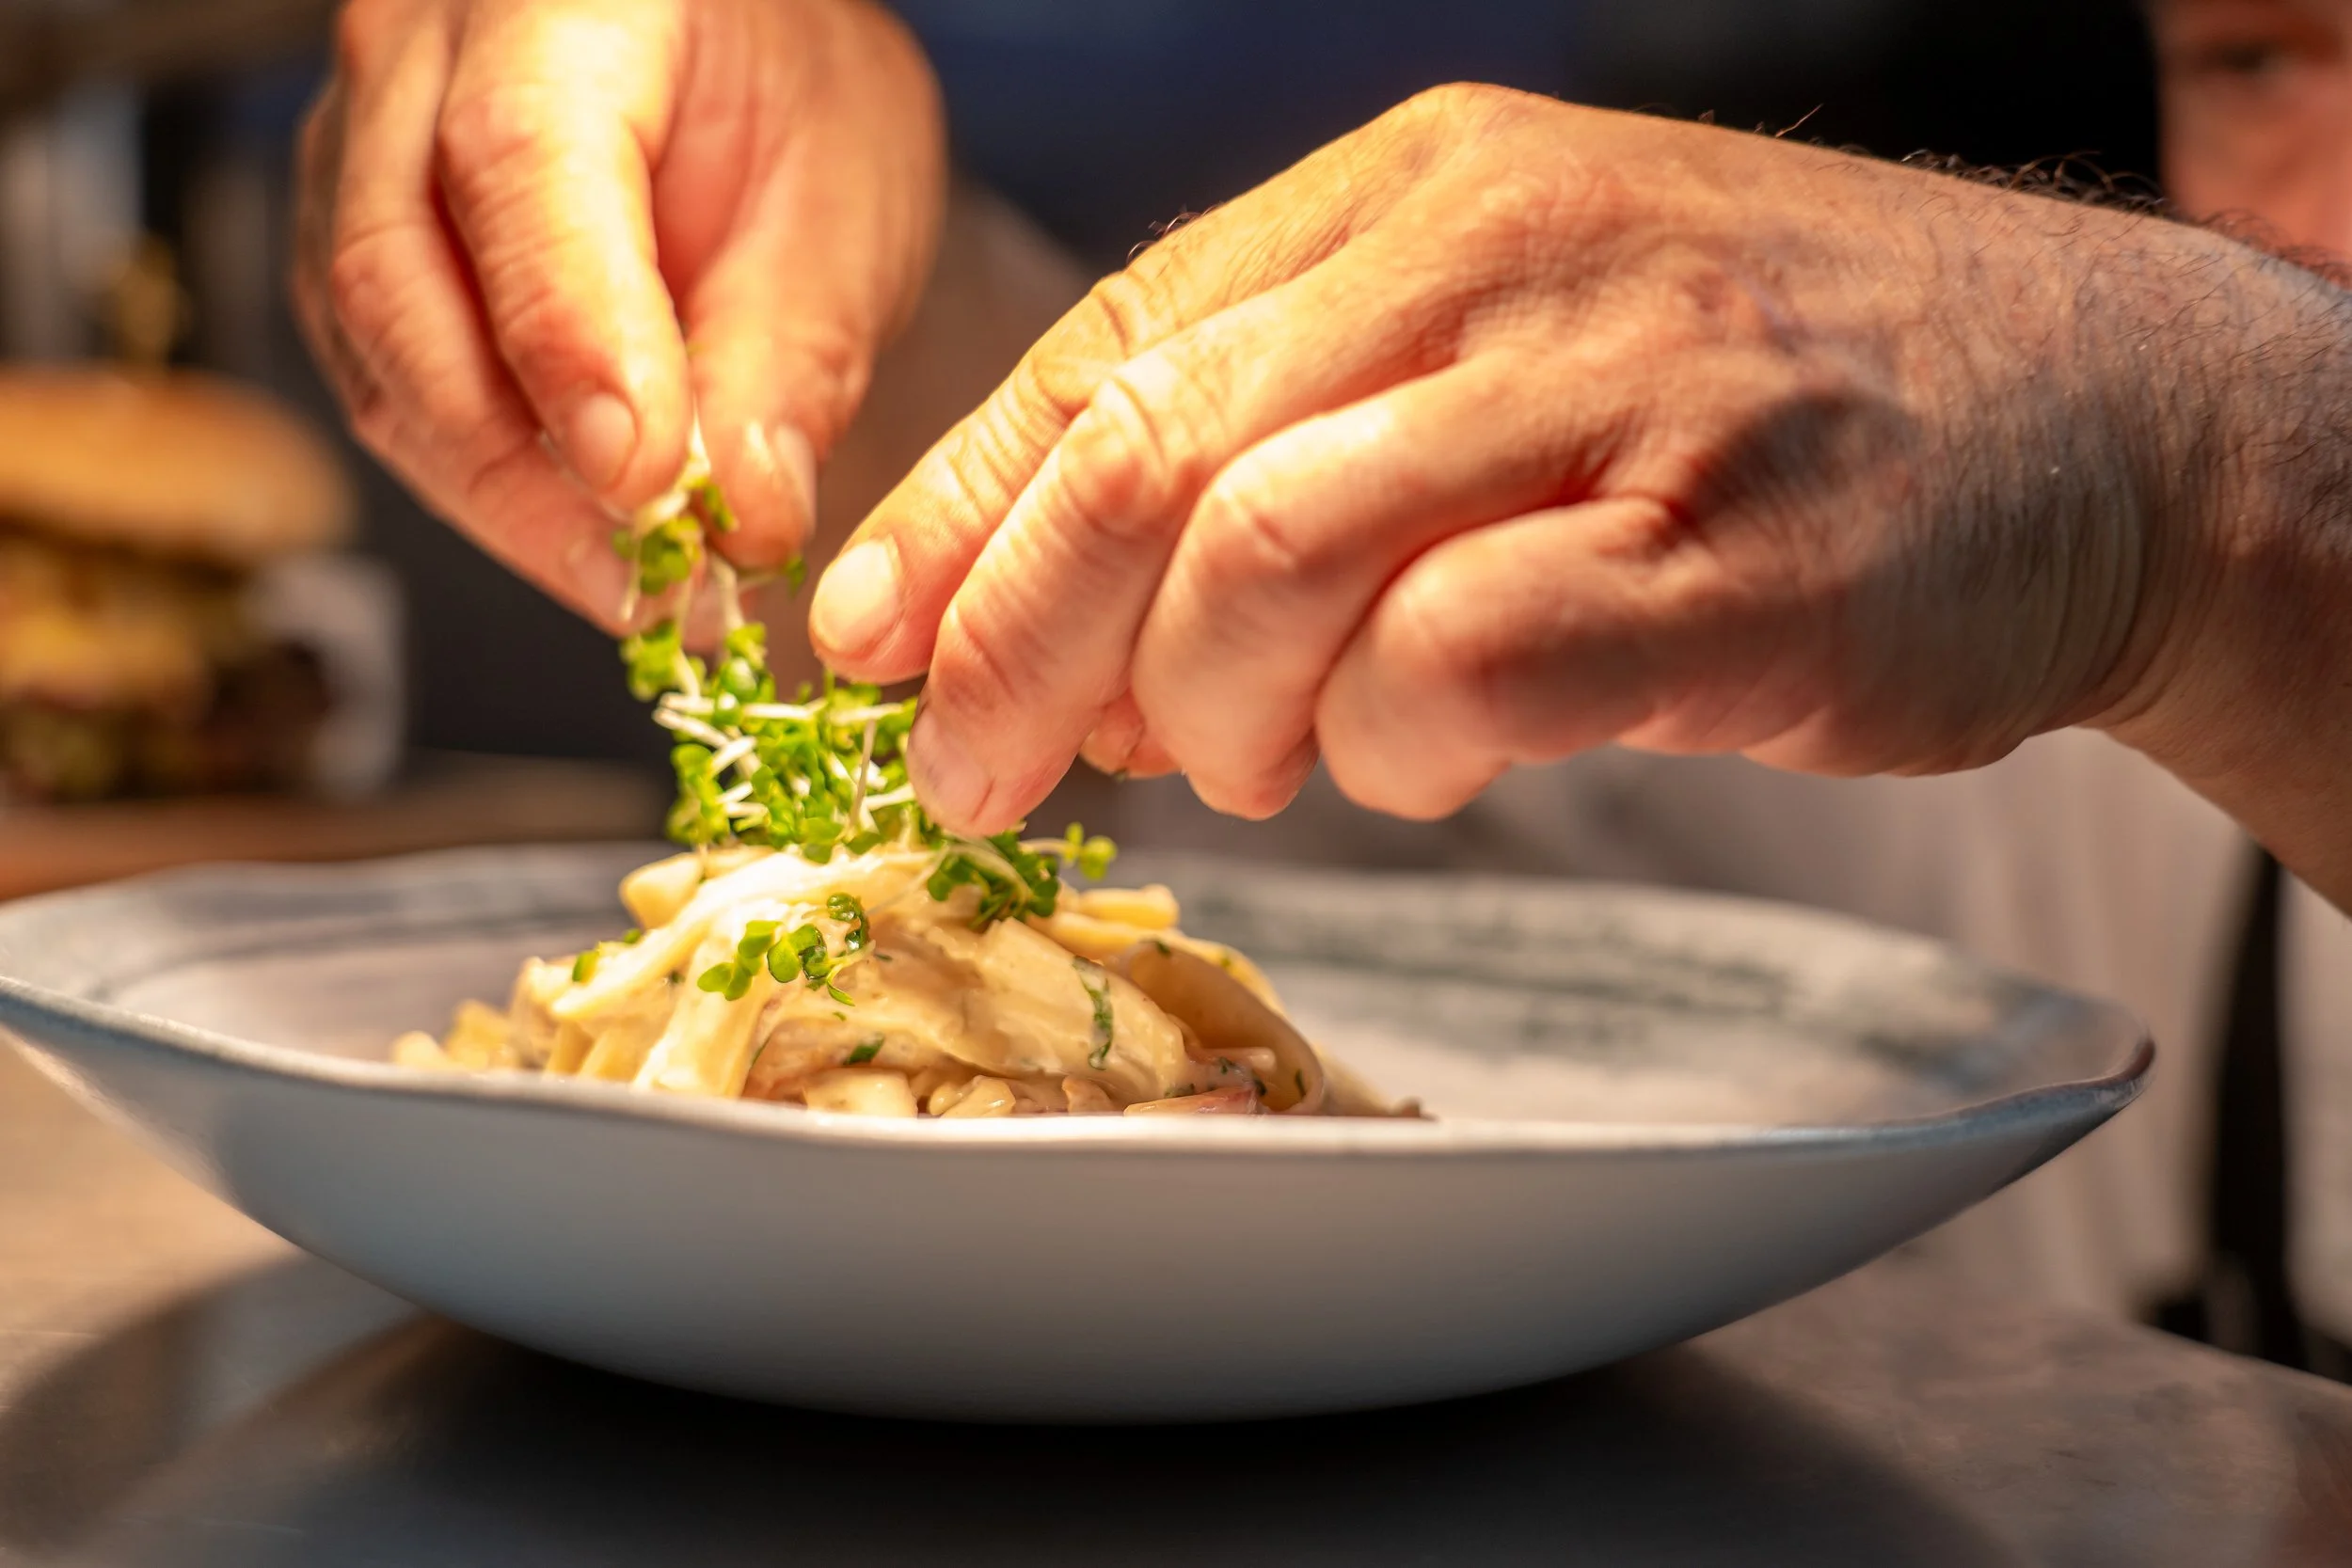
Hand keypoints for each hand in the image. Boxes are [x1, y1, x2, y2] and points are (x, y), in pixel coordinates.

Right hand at [294, 0, 943, 625]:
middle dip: (526, 470)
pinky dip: (483, 482)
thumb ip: (793, 355)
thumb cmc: (794, 101)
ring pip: (378, 354)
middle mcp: (418, 51)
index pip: (519, 166)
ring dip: (503, 498)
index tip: (643, 488)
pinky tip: (582, 536)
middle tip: (651, 587)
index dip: (571, 344)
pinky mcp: (349, 242)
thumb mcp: (847, 203)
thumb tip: (741, 517)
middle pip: (399, 278)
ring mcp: (358, 145)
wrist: (740, 67)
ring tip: (634, 584)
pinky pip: (386, 385)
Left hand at [808, 84, 2325, 844]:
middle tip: (972, 773)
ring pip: (1273, 556)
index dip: (958, 509)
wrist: (2100, 415)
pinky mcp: (1726, 555)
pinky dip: (1389, 747)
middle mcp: (1498, 258)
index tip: (870, 637)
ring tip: (1239, 766)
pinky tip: (1409, 764)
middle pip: (1151, 455)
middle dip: (1016, 641)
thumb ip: (1307, 448)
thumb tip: (1087, 633)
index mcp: (1416, 192)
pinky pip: (1459, 661)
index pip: (1112, 344)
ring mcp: (1616, 394)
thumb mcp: (1513, 343)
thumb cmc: (1771, 403)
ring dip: (1204, 702)